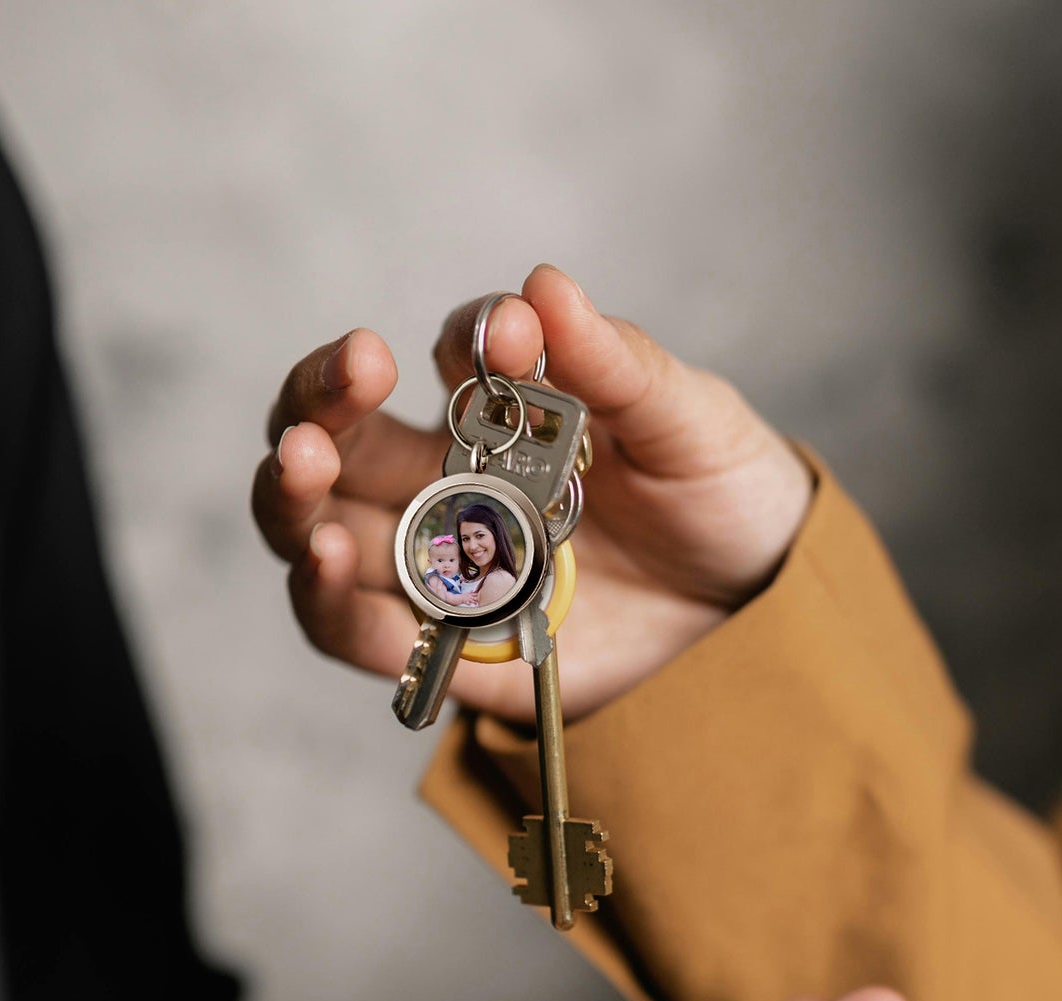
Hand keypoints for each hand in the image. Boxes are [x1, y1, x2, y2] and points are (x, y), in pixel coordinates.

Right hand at [251, 264, 812, 721]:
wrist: (764, 613)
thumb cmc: (724, 499)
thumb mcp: (690, 425)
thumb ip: (618, 368)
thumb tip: (544, 287)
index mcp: (514, 417)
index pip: (460, 358)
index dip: (470, 340)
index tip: (509, 336)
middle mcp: (460, 487)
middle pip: (348, 444)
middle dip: (320, 404)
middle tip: (343, 379)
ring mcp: (450, 570)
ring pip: (330, 533)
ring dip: (297, 501)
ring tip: (300, 468)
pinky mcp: (458, 652)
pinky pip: (368, 634)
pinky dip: (332, 604)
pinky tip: (325, 564)